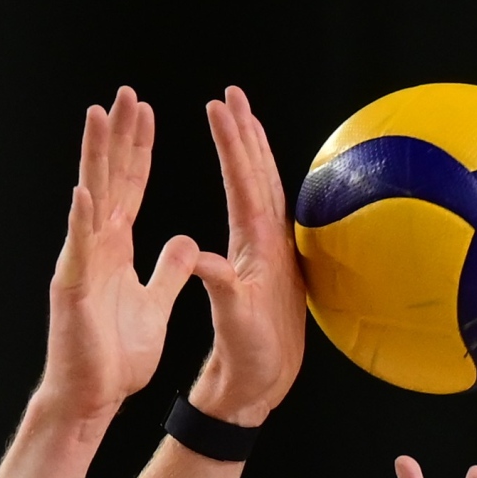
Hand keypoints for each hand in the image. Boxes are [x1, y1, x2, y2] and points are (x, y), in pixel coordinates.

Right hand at [41, 87, 197, 429]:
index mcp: (116, 248)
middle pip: (110, 180)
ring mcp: (82, 264)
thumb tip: (185, 242)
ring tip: (98, 117)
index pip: (131, 187)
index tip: (146, 111)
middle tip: (125, 92)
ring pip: (91, 200)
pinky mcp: (75, 290)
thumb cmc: (115, 358)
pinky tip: (86, 192)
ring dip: (95, 159)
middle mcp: (96, 247)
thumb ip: (168, 272)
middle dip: (117, 135)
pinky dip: (83, 221)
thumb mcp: (155, 305)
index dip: (138, 150)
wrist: (92, 397)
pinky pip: (80, 251)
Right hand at [187, 86, 305, 428]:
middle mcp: (271, 241)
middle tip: (232, 93)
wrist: (264, 384)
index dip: (231, 142)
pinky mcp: (268, 261)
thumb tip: (204, 259)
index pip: (245, 181)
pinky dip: (252, 178)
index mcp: (260, 246)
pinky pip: (261, 205)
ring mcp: (272, 249)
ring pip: (264, 184)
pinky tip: (248, 174)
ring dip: (252, 148)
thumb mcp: (235, 321)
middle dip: (245, 129)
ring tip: (240, 117)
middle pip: (260, 172)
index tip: (218, 107)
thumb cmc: (252, 356)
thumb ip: (221, 286)